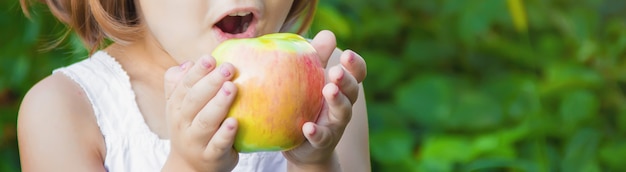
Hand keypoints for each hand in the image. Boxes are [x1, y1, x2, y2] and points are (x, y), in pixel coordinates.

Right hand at [162, 56, 239, 171]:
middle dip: (210, 82)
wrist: (189, 167)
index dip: (197, 72)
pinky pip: (218, 144)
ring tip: (231, 88)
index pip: (185, 86)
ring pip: (205, 121)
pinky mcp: (211, 156)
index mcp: (176, 107)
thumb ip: (179, 84)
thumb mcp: (179, 107)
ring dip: (218, 104)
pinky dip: (225, 134)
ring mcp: (196, 141)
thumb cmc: (190, 128)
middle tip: (228, 67)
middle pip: (194, 100)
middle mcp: (183, 123)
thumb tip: (187, 63)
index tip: (211, 58)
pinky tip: (234, 122)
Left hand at [283, 30, 366, 170]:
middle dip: (346, 80)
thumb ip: (319, 58)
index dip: (355, 65)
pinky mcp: (321, 142)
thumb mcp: (312, 80)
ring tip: (328, 90)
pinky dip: (316, 132)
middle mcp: (343, 105)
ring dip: (337, 101)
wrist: (303, 146)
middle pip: (351, 92)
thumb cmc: (309, 105)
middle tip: (336, 72)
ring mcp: (334, 125)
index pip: (356, 74)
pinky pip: (321, 138)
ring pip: (342, 113)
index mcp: (342, 88)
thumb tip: (328, 34)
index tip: (347, 55)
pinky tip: (308, 127)